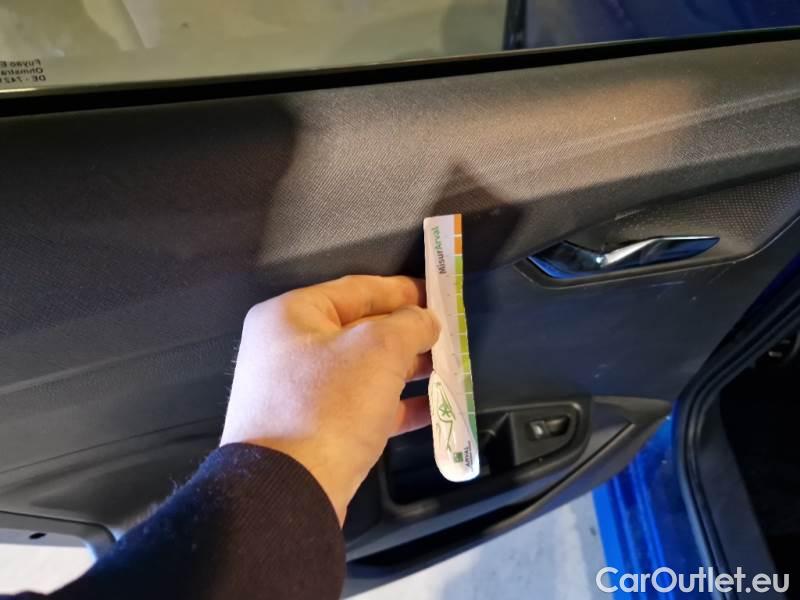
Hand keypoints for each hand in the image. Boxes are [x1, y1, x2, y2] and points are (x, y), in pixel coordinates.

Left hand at [220, 275, 439, 522]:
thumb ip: (409, 324)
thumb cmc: (329, 403)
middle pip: (360, 330)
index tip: (439, 293)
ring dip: (407, 369)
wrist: (289, 491)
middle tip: (450, 334)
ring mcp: (300, 394)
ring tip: (449, 368)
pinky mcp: (315, 432)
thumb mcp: (378, 349)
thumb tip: (425, 319)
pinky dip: (396, 405)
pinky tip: (434, 407)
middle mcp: (289, 350)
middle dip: (408, 333)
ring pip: (364, 371)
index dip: (402, 289)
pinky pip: (362, 408)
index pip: (357, 289)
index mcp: (291, 316)